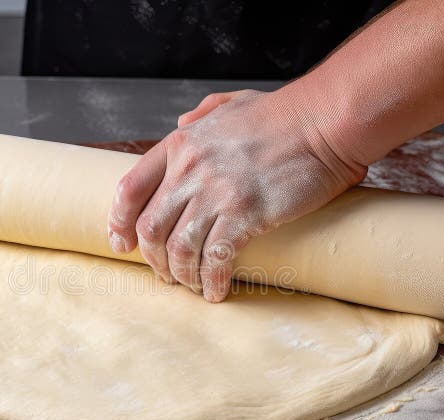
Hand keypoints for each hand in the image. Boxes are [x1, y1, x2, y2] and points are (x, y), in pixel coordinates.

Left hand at [107, 86, 365, 301]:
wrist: (325, 122)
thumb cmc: (284, 114)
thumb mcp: (232, 103)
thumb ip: (201, 115)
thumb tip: (180, 123)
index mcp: (181, 145)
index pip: (129, 189)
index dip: (118, 222)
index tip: (120, 244)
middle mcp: (190, 171)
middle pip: (150, 228)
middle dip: (153, 260)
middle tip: (166, 275)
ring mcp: (215, 194)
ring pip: (178, 249)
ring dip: (181, 275)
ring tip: (193, 286)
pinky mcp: (244, 215)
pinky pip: (214, 259)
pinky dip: (211, 281)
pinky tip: (217, 292)